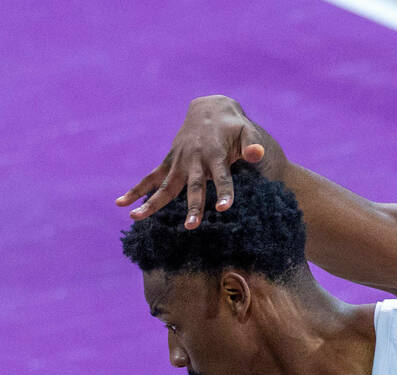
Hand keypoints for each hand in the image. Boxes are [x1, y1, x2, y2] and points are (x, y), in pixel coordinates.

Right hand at [115, 96, 277, 227]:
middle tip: (192, 226)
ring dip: (152, 203)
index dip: (224, 192)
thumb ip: (252, 145)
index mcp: (215, 153)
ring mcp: (178, 161)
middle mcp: (194, 159)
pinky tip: (122, 204)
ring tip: (136, 218)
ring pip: (165, 185)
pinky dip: (136, 190)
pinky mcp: (169, 162)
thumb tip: (258, 154)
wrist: (209, 109)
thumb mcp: (246, 132)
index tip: (224, 208)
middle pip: (193, 186)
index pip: (221, 176)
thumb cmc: (233, 126)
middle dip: (192, 206)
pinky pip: (151, 178)